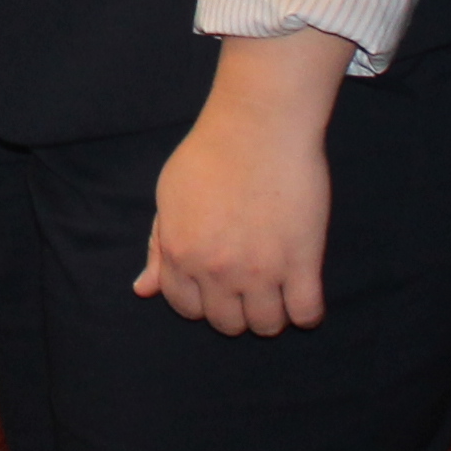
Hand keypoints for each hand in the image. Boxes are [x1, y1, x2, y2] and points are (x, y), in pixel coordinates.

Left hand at [132, 30, 347, 333]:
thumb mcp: (169, 195)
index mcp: (180, 253)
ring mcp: (260, 270)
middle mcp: (216, 270)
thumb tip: (144, 289)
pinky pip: (306, 314)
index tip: (220, 287)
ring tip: (278, 291)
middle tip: (251, 286)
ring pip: (266, 325)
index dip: (203, 301)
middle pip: (227, 323)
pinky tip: (304, 292)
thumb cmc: (211, 152)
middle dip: (237, 310)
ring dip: (271, 315)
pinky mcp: (302, 262)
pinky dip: (307, 313)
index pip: (186, 307)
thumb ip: (158, 245)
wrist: (259, 125)